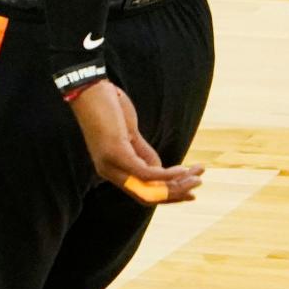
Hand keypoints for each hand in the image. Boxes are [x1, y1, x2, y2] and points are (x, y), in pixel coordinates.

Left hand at [68, 81, 203, 204]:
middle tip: (198, 185)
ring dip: (177, 186)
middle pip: (147, 197)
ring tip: (197, 178)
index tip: (191, 194)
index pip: (143, 194)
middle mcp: (109, 172)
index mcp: (112, 170)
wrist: (91, 90)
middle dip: (176, 195)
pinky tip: (182, 170)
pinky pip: (146, 173)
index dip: (168, 198)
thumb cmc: (109, 109)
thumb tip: (162, 174)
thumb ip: (144, 156)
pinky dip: (167, 175)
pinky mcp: (116, 153)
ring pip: (149, 189)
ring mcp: (111, 164)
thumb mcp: (128, 136)